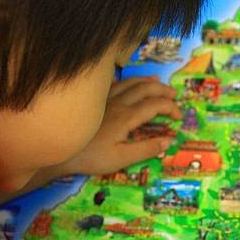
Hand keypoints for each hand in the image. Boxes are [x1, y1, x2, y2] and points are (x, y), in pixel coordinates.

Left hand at [63, 76, 181, 174]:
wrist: (59, 151)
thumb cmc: (91, 158)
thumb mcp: (122, 159)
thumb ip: (146, 149)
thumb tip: (169, 141)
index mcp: (127, 117)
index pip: (155, 105)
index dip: (171, 108)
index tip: (179, 118)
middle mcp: (118, 103)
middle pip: (145, 88)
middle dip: (163, 90)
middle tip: (174, 95)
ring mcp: (104, 99)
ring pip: (130, 82)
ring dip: (147, 81)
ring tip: (158, 83)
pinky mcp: (94, 101)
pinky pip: (114, 83)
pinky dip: (127, 80)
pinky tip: (128, 82)